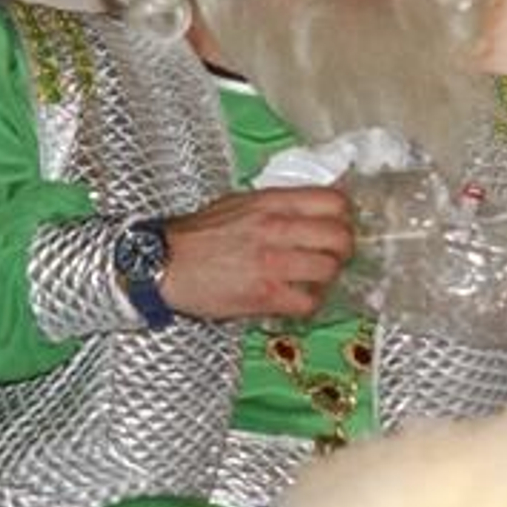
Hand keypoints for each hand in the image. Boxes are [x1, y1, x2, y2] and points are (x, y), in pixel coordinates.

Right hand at [162, 186, 354, 320]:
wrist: (163, 262)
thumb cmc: (199, 235)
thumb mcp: (240, 203)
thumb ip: (278, 205)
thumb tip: (312, 209)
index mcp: (273, 203)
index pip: (334, 202)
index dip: (344, 217)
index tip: (339, 226)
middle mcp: (278, 228)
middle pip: (340, 237)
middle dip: (343, 250)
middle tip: (333, 257)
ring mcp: (274, 262)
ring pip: (330, 269)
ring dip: (327, 277)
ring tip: (314, 280)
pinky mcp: (265, 294)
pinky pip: (308, 302)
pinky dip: (309, 303)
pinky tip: (297, 299)